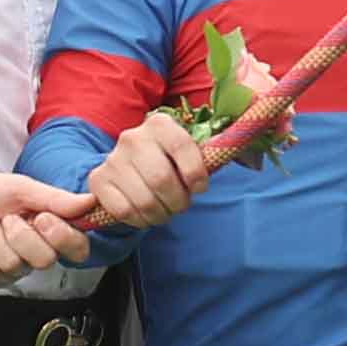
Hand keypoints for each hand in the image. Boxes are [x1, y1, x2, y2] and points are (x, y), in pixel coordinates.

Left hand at [0, 166, 92, 284]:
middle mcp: (34, 254)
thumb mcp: (22, 188)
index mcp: (50, 231)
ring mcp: (11, 269)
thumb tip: (90, 201)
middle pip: (45, 260)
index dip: (62, 237)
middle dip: (20, 234)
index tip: (43, 218)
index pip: (77, 248)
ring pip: (13, 264)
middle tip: (6, 218)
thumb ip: (56, 198)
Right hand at [84, 113, 214, 230]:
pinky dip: (140, 220)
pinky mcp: (98, 180)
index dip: (196, 175)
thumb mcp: (188, 153)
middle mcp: (133, 137)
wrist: (129, 167)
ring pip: (144, 200)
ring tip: (165, 211)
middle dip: (178, 201)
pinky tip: (145, 214)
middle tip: (181, 205)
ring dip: (160, 215)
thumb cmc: (169, 163)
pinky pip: (123, 211)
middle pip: (162, 179)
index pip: (183, 148)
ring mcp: (113, 159)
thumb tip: (248, 154)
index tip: (200, 189)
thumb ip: (209, 157)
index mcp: (160, 124)